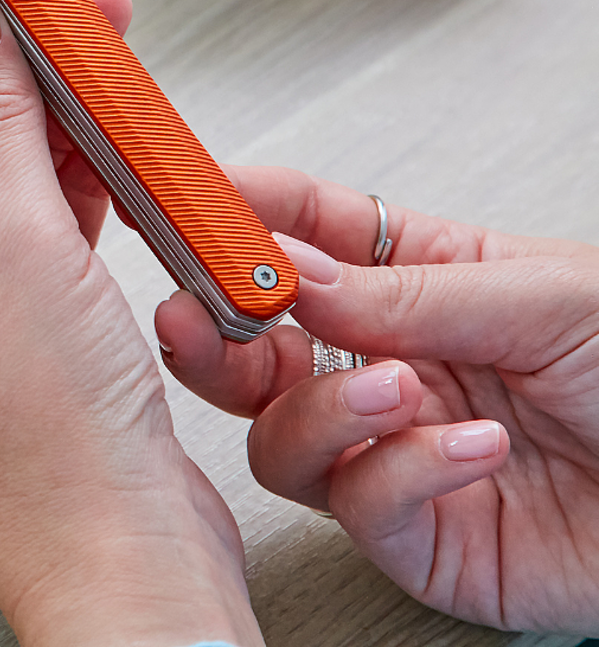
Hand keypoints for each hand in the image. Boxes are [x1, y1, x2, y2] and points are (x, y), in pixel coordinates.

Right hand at [157, 165, 598, 634]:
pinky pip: (362, 505)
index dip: (236, 207)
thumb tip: (290, 270)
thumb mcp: (543, 295)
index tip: (183, 193)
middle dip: (214, 326)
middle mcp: (388, 360)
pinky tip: (469, 448)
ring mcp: (395, 447)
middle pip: (256, 342)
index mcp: (415, 276)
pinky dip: (405, 472)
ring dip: (322, 408)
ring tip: (394, 387)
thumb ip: (408, 290)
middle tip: (196, 310)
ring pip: (281, 432)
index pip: (301, 228)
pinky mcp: (421, 534)